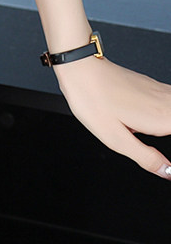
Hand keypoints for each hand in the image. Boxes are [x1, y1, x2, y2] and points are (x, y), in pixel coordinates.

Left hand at [54, 54, 170, 179]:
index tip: (168, 162)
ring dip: (169, 123)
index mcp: (161, 117)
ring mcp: (160, 91)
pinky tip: (159, 122)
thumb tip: (167, 173)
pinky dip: (168, 112)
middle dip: (170, 132)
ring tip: (141, 132)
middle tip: (146, 137)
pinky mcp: (152, 86)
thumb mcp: (116, 139)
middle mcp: (165, 101)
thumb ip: (147, 158)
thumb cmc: (93, 101)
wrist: (81, 70)